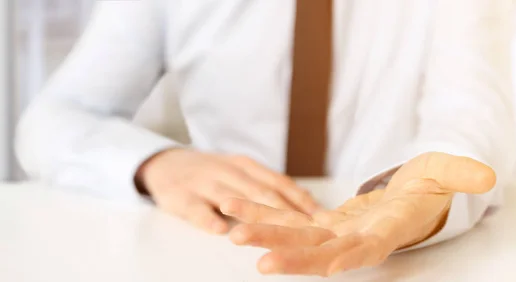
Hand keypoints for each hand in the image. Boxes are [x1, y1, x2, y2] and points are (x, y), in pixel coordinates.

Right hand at [136, 148, 320, 233]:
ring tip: (274, 231)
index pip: (277, 182)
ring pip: (232, 199)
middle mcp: (227, 171)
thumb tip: (308, 201)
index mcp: (245, 165)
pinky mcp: (180, 196)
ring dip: (253, 214)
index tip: (322, 216)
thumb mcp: (239, 172)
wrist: (164, 164)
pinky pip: (195, 208)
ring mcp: (204, 183)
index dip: (300, 199)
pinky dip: (208, 218)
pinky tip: (219, 231)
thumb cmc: (211, 174)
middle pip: (260, 191)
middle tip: (307, 229)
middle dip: (285, 210)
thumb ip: (267, 185)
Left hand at [220, 152, 495, 276]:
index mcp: (387, 231)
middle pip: (321, 250)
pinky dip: (263, 212)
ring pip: (296, 237)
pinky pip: (288, 218)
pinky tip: (235, 207)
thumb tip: (486, 176)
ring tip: (232, 227)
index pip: (368, 249)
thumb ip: (461, 175)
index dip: (348, 258)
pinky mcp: (323, 223)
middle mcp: (357, 238)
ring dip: (265, 232)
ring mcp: (337, 232)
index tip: (326, 266)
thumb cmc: (431, 187)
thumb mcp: (447, 173)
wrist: (410, 197)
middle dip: (291, 252)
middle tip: (257, 255)